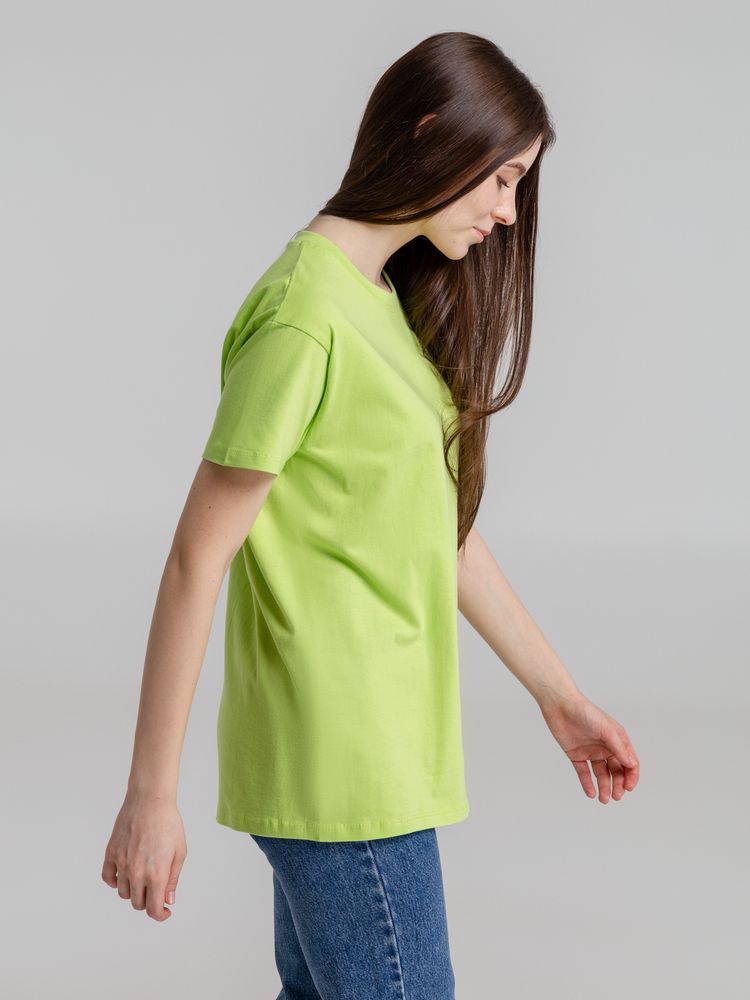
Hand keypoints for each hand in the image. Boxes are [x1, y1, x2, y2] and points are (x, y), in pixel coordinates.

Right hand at [101, 791, 186, 921]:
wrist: (150, 800)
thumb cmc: (168, 823)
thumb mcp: (180, 852)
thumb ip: (173, 879)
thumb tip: (168, 900)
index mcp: (156, 874)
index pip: (153, 909)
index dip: (160, 915)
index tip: (165, 911)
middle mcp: (137, 872)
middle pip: (138, 903)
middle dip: (149, 902)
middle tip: (156, 891)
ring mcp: (122, 863)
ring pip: (123, 893)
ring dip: (133, 892)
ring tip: (143, 879)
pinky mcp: (111, 853)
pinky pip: (108, 878)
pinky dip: (115, 882)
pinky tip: (125, 876)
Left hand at [537, 691, 639, 802]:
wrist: (560, 705)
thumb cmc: (586, 712)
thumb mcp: (606, 730)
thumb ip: (619, 748)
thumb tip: (631, 764)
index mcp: (617, 739)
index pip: (629, 762)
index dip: (631, 776)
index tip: (628, 788)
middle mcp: (606, 747)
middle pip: (616, 771)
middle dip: (618, 785)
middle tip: (616, 797)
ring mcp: (591, 751)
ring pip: (601, 774)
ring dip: (604, 787)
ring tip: (604, 799)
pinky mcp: (576, 754)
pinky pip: (584, 772)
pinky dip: (587, 784)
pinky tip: (590, 793)